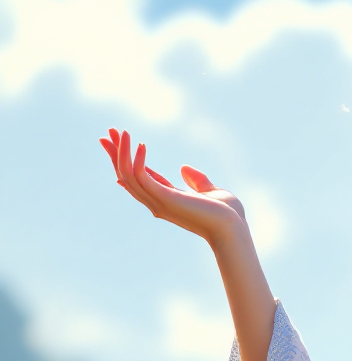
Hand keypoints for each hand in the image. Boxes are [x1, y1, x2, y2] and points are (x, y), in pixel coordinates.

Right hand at [99, 129, 247, 245]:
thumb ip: (197, 181)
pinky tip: (141, 144)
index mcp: (167, 200)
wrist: (235, 228)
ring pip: (127, 176)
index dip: (126, 161)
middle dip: (116, 154)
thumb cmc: (228, 215)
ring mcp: (159, 202)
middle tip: (108, 133)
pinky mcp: (165, 198)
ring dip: (121, 153)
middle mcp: (158, 202)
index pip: (139, 180)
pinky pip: (141, 177)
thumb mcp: (211, 191)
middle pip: (126, 177)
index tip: (116, 142)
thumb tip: (183, 168)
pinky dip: (137, 160)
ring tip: (122, 132)